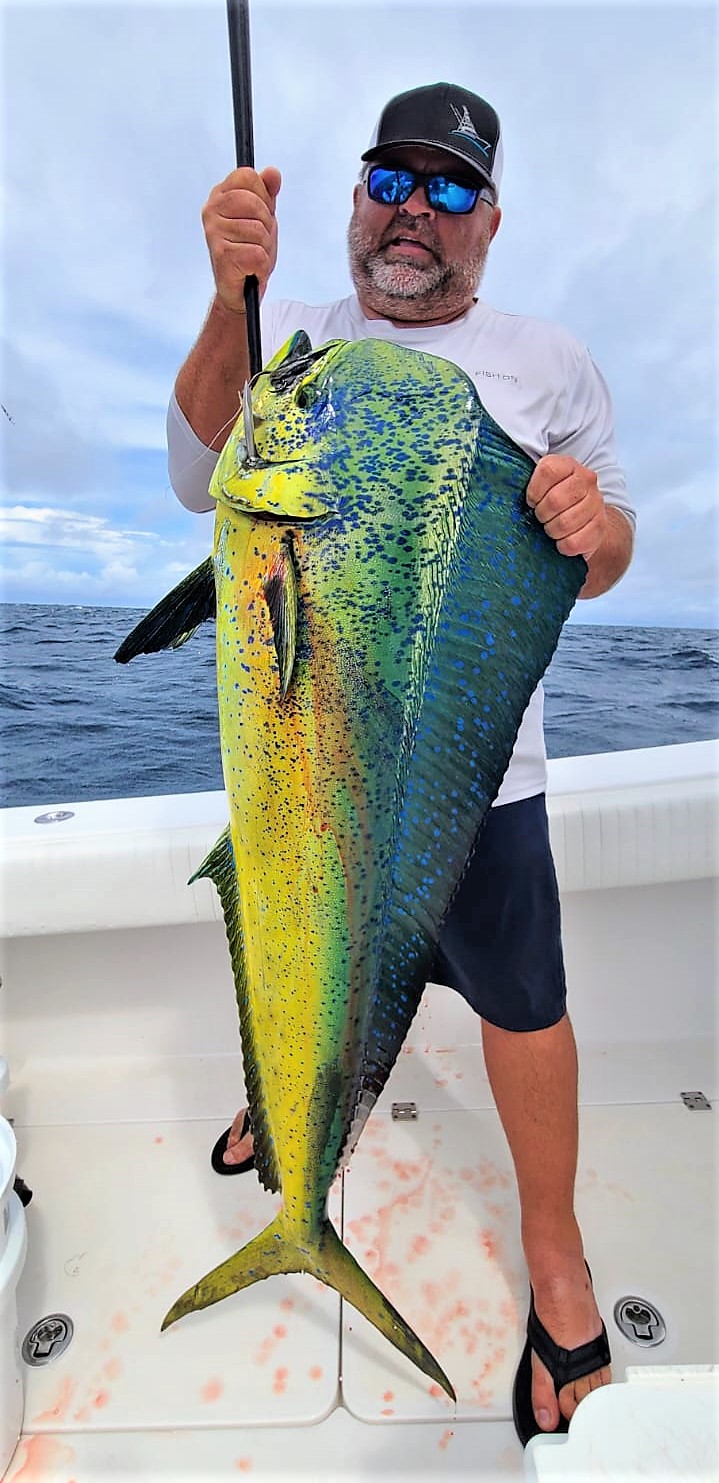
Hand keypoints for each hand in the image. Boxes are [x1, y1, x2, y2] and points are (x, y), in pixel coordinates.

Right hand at [202, 165, 281, 315]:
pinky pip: (258, 254)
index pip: (247, 177)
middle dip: (265, 224)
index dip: (262, 197)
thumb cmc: (248, 251)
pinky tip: (250, 270)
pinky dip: (261, 266)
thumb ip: (267, 194)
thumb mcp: (262, 218)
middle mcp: (211, 211)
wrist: (239, 290)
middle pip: (254, 202)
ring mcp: (214, 233)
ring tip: (252, 256)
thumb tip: (272, 172)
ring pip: (259, 230)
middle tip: (257, 240)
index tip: (258, 215)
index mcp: (219, 196)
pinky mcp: (222, 256)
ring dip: (264, 248)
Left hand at [526, 455, 606, 559]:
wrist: (586, 518)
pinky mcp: (600, 526)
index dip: (534, 491)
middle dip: (542, 514)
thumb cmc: (552, 500)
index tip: (531, 501)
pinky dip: (563, 546)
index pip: (548, 470)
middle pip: (556, 500)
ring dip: (552, 531)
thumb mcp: (540, 484)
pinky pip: (574, 542)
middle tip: (541, 518)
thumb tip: (498, 482)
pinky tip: (562, 540)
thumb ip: (524, 479)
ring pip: (565, 523)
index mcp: (568, 465)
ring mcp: (596, 502)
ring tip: (551, 528)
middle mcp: (586, 479)